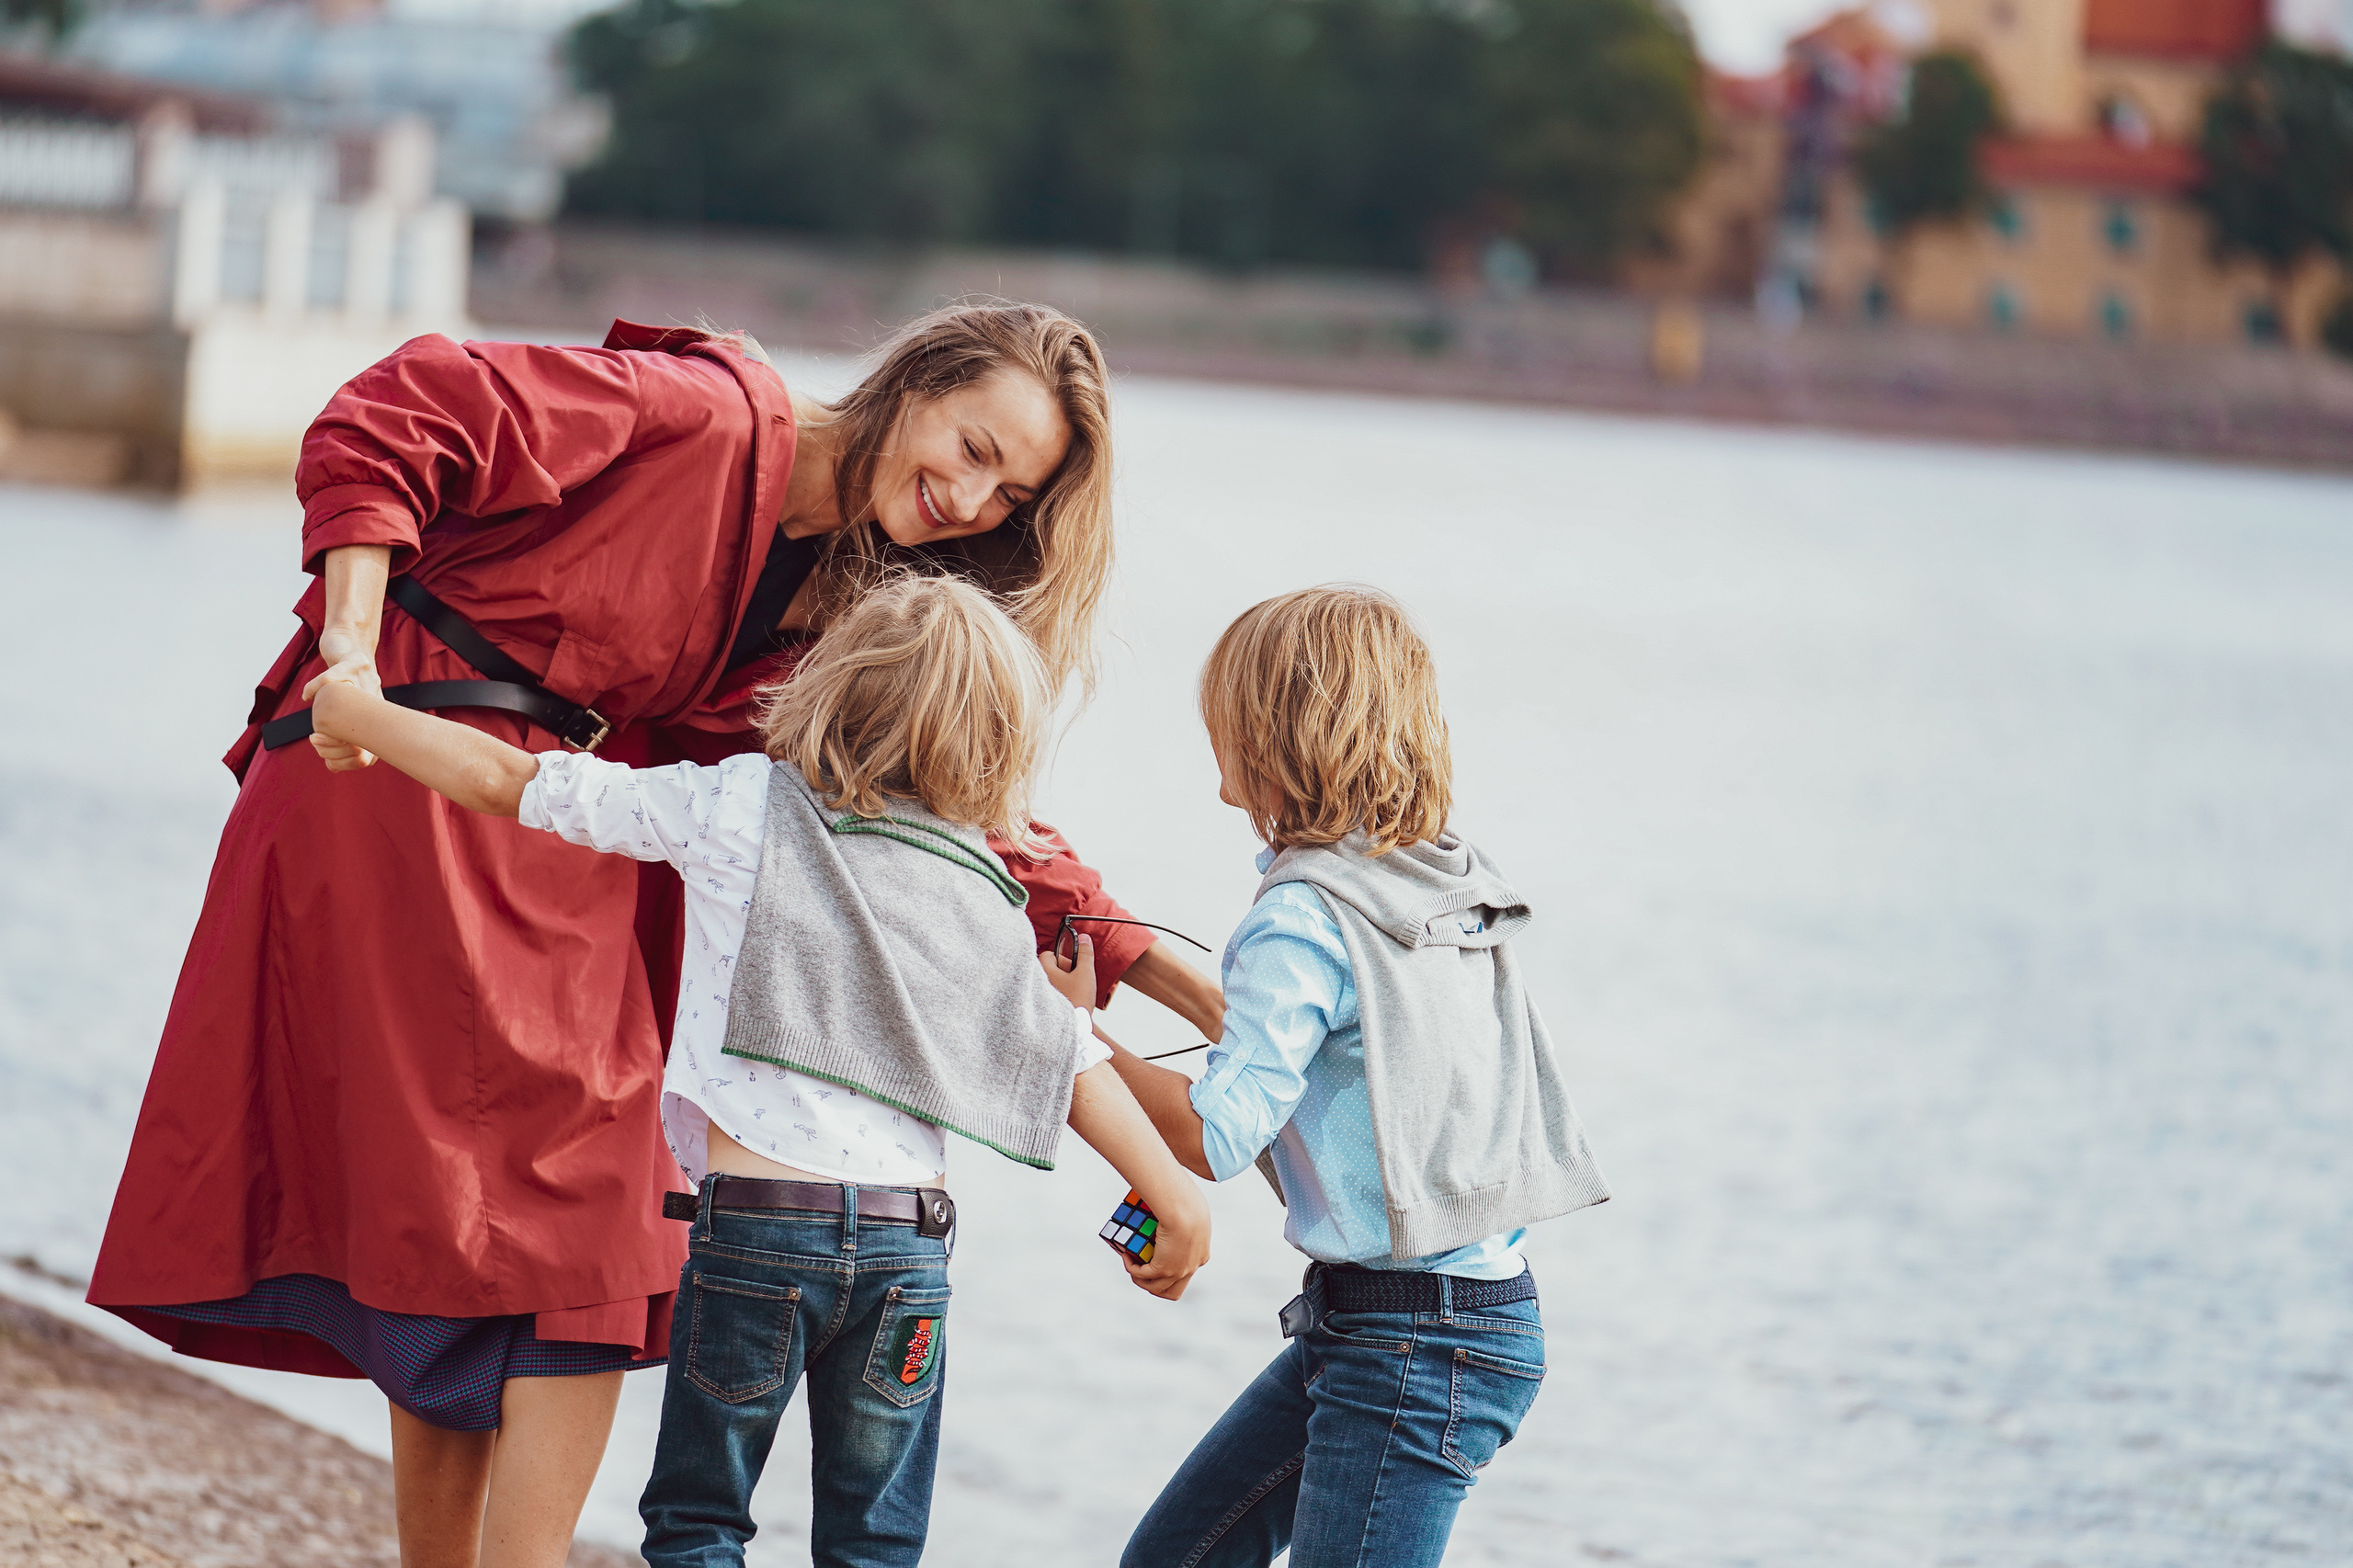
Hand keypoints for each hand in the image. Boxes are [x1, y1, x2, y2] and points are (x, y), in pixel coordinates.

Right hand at [302, 629, 381, 770]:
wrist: (353, 646)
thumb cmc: (350, 684)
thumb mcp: (351, 713)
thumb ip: (343, 739)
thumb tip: (332, 766)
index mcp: (376, 719)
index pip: (371, 754)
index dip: (348, 762)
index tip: (330, 760)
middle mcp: (375, 703)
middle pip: (363, 738)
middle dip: (337, 748)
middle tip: (318, 742)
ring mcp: (366, 682)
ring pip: (347, 710)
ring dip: (326, 726)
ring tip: (316, 731)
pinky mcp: (353, 662)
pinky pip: (331, 678)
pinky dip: (315, 687)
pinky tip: (307, 695)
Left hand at [1039, 932, 1095, 1011]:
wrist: (1074, 1029)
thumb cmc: (1077, 1001)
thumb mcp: (1085, 973)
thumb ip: (1085, 954)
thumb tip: (1084, 938)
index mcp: (1043, 971)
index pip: (1048, 954)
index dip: (1063, 958)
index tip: (1073, 967)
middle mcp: (1037, 982)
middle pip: (1049, 969)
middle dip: (1063, 972)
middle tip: (1075, 982)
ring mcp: (1037, 996)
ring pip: (1050, 982)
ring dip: (1062, 984)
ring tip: (1073, 994)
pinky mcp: (1041, 1008)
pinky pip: (1049, 996)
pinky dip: (1058, 996)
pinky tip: (1069, 1003)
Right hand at [1124, 1192, 1210, 1300]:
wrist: (1185, 1210)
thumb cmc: (1188, 1204)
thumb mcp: (1189, 1214)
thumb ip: (1183, 1220)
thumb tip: (1171, 1215)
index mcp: (1201, 1257)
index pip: (1185, 1275)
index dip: (1168, 1273)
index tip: (1156, 1258)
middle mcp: (1191, 1269)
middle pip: (1171, 1292)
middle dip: (1154, 1286)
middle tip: (1141, 1270)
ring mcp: (1178, 1272)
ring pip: (1155, 1289)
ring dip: (1140, 1280)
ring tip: (1130, 1263)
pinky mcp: (1164, 1269)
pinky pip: (1142, 1276)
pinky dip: (1132, 1268)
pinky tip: (1127, 1256)